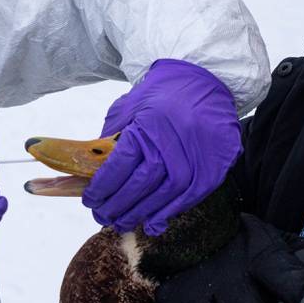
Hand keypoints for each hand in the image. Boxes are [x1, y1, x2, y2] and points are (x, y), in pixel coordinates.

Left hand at [82, 59, 240, 234]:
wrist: (205, 80)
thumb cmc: (162, 93)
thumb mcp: (130, 106)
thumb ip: (111, 136)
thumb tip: (93, 170)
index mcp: (147, 125)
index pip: (120, 165)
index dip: (102, 187)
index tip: (90, 199)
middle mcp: (173, 142)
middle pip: (140, 185)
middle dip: (117, 206)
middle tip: (102, 216)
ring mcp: (196, 156)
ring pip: (164, 195)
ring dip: (140, 214)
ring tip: (122, 222)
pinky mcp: (214, 167)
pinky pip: (189, 197)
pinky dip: (169, 212)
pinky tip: (153, 222)